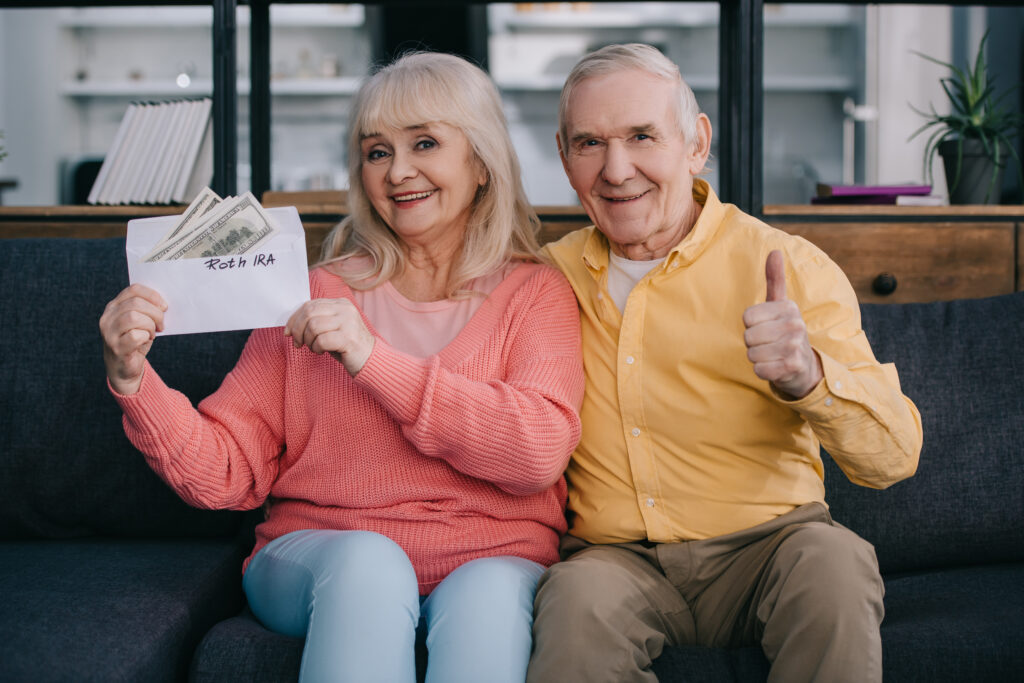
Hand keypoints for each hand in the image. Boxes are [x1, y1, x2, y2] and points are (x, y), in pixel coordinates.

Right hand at [100, 283, 166, 394]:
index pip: (134, 290)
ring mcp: (109, 333)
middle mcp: (108, 317)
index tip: (164, 306)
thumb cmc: (135, 341)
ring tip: (152, 333)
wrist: (124, 369)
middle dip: (155, 313)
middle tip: (161, 324)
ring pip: (134, 317)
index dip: (153, 295)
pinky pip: (135, 336)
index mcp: (114, 306)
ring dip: (150, 325)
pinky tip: (146, 341)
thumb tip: (164, 304)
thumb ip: (146, 309)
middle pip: (136, 303)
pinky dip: (146, 337)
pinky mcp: (116, 347)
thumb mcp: (140, 321)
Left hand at [284, 298, 374, 375]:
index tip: (287, 332)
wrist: (370, 359)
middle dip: (297, 330)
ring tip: (314, 348)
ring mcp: (348, 322)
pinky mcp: (349, 337)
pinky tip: (321, 352)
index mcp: (340, 303)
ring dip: (308, 340)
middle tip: (298, 343)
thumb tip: (291, 325)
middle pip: (309, 313)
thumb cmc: (346, 345)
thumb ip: (316, 320)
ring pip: (313, 326)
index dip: (294, 318)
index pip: (310, 305)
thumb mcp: (331, 328)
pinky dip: (317, 348)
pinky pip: (322, 340)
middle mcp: (345, 309)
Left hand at [742, 250, 822, 399]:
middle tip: (770, 344)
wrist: (805, 366)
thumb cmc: (785, 332)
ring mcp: (796, 346)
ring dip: (758, 358)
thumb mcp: (781, 305)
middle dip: (754, 344)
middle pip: (748, 336)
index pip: (747, 318)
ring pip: (752, 354)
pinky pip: (759, 370)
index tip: (766, 327)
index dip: (751, 326)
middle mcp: (795, 325)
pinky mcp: (792, 367)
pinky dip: (763, 371)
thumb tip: (774, 250)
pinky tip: (776, 367)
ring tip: (773, 355)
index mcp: (789, 307)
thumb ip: (775, 279)